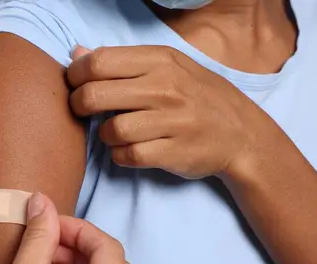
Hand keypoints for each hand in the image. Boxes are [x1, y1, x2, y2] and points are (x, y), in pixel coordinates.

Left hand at [67, 45, 280, 178]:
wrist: (242, 133)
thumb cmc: (197, 96)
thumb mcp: (168, 66)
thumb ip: (122, 61)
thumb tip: (76, 54)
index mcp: (160, 60)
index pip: (98, 62)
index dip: (76, 75)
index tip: (75, 85)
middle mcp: (165, 88)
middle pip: (95, 96)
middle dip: (78, 106)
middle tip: (82, 111)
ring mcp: (171, 122)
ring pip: (111, 130)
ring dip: (104, 135)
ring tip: (113, 132)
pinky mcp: (173, 153)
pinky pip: (128, 156)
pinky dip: (119, 155)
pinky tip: (127, 150)